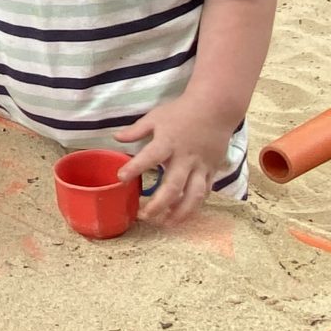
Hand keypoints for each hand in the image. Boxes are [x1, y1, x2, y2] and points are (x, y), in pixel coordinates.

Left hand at [114, 95, 233, 224]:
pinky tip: (184, 213)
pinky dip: (196, 204)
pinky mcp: (212, 170)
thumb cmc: (182, 112)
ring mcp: (201, 166)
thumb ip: (136, 130)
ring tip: (167, 223)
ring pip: (194, 195)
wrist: (215, 108)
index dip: (135, 168)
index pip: (150, 157)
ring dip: (181, 212)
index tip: (121, 177)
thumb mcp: (156, 117)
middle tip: (144, 215)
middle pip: (173, 186)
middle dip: (158, 204)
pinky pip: (205, 191)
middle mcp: (185, 157)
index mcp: (168, 142)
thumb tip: (115, 138)